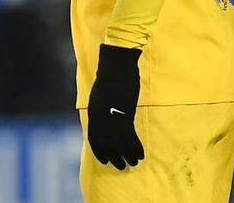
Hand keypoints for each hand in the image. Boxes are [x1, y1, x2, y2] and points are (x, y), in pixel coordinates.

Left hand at [86, 44, 143, 169]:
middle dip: (113, 156)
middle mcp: (100, 117)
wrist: (117, 66)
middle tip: (121, 167)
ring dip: (126, 155)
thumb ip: (102, 110)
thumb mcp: (101, 96)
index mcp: (93, 112)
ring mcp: (112, 116)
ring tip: (133, 163)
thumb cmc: (110, 78)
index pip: (93, 137)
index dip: (99, 150)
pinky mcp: (125, 114)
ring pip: (118, 143)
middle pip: (106, 143)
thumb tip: (107, 122)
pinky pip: (130, 136)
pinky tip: (140, 154)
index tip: (105, 160)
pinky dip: (135, 147)